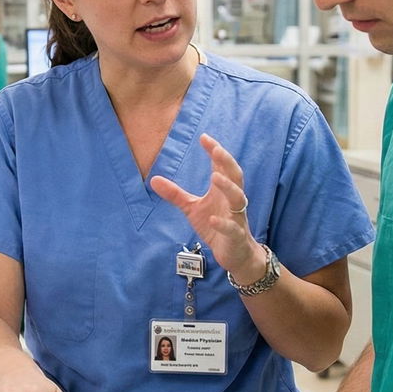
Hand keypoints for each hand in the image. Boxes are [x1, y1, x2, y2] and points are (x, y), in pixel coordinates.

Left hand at [149, 133, 260, 282]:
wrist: (235, 253)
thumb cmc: (216, 226)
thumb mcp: (192, 208)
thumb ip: (176, 194)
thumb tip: (153, 179)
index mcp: (223, 191)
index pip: (222, 166)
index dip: (215, 152)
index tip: (204, 138)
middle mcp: (232, 201)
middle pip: (236, 176)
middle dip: (227, 162)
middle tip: (216, 149)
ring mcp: (236, 218)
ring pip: (238, 199)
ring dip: (228, 187)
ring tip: (215, 176)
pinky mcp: (236, 236)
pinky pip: (232, 228)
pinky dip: (224, 224)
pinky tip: (213, 220)